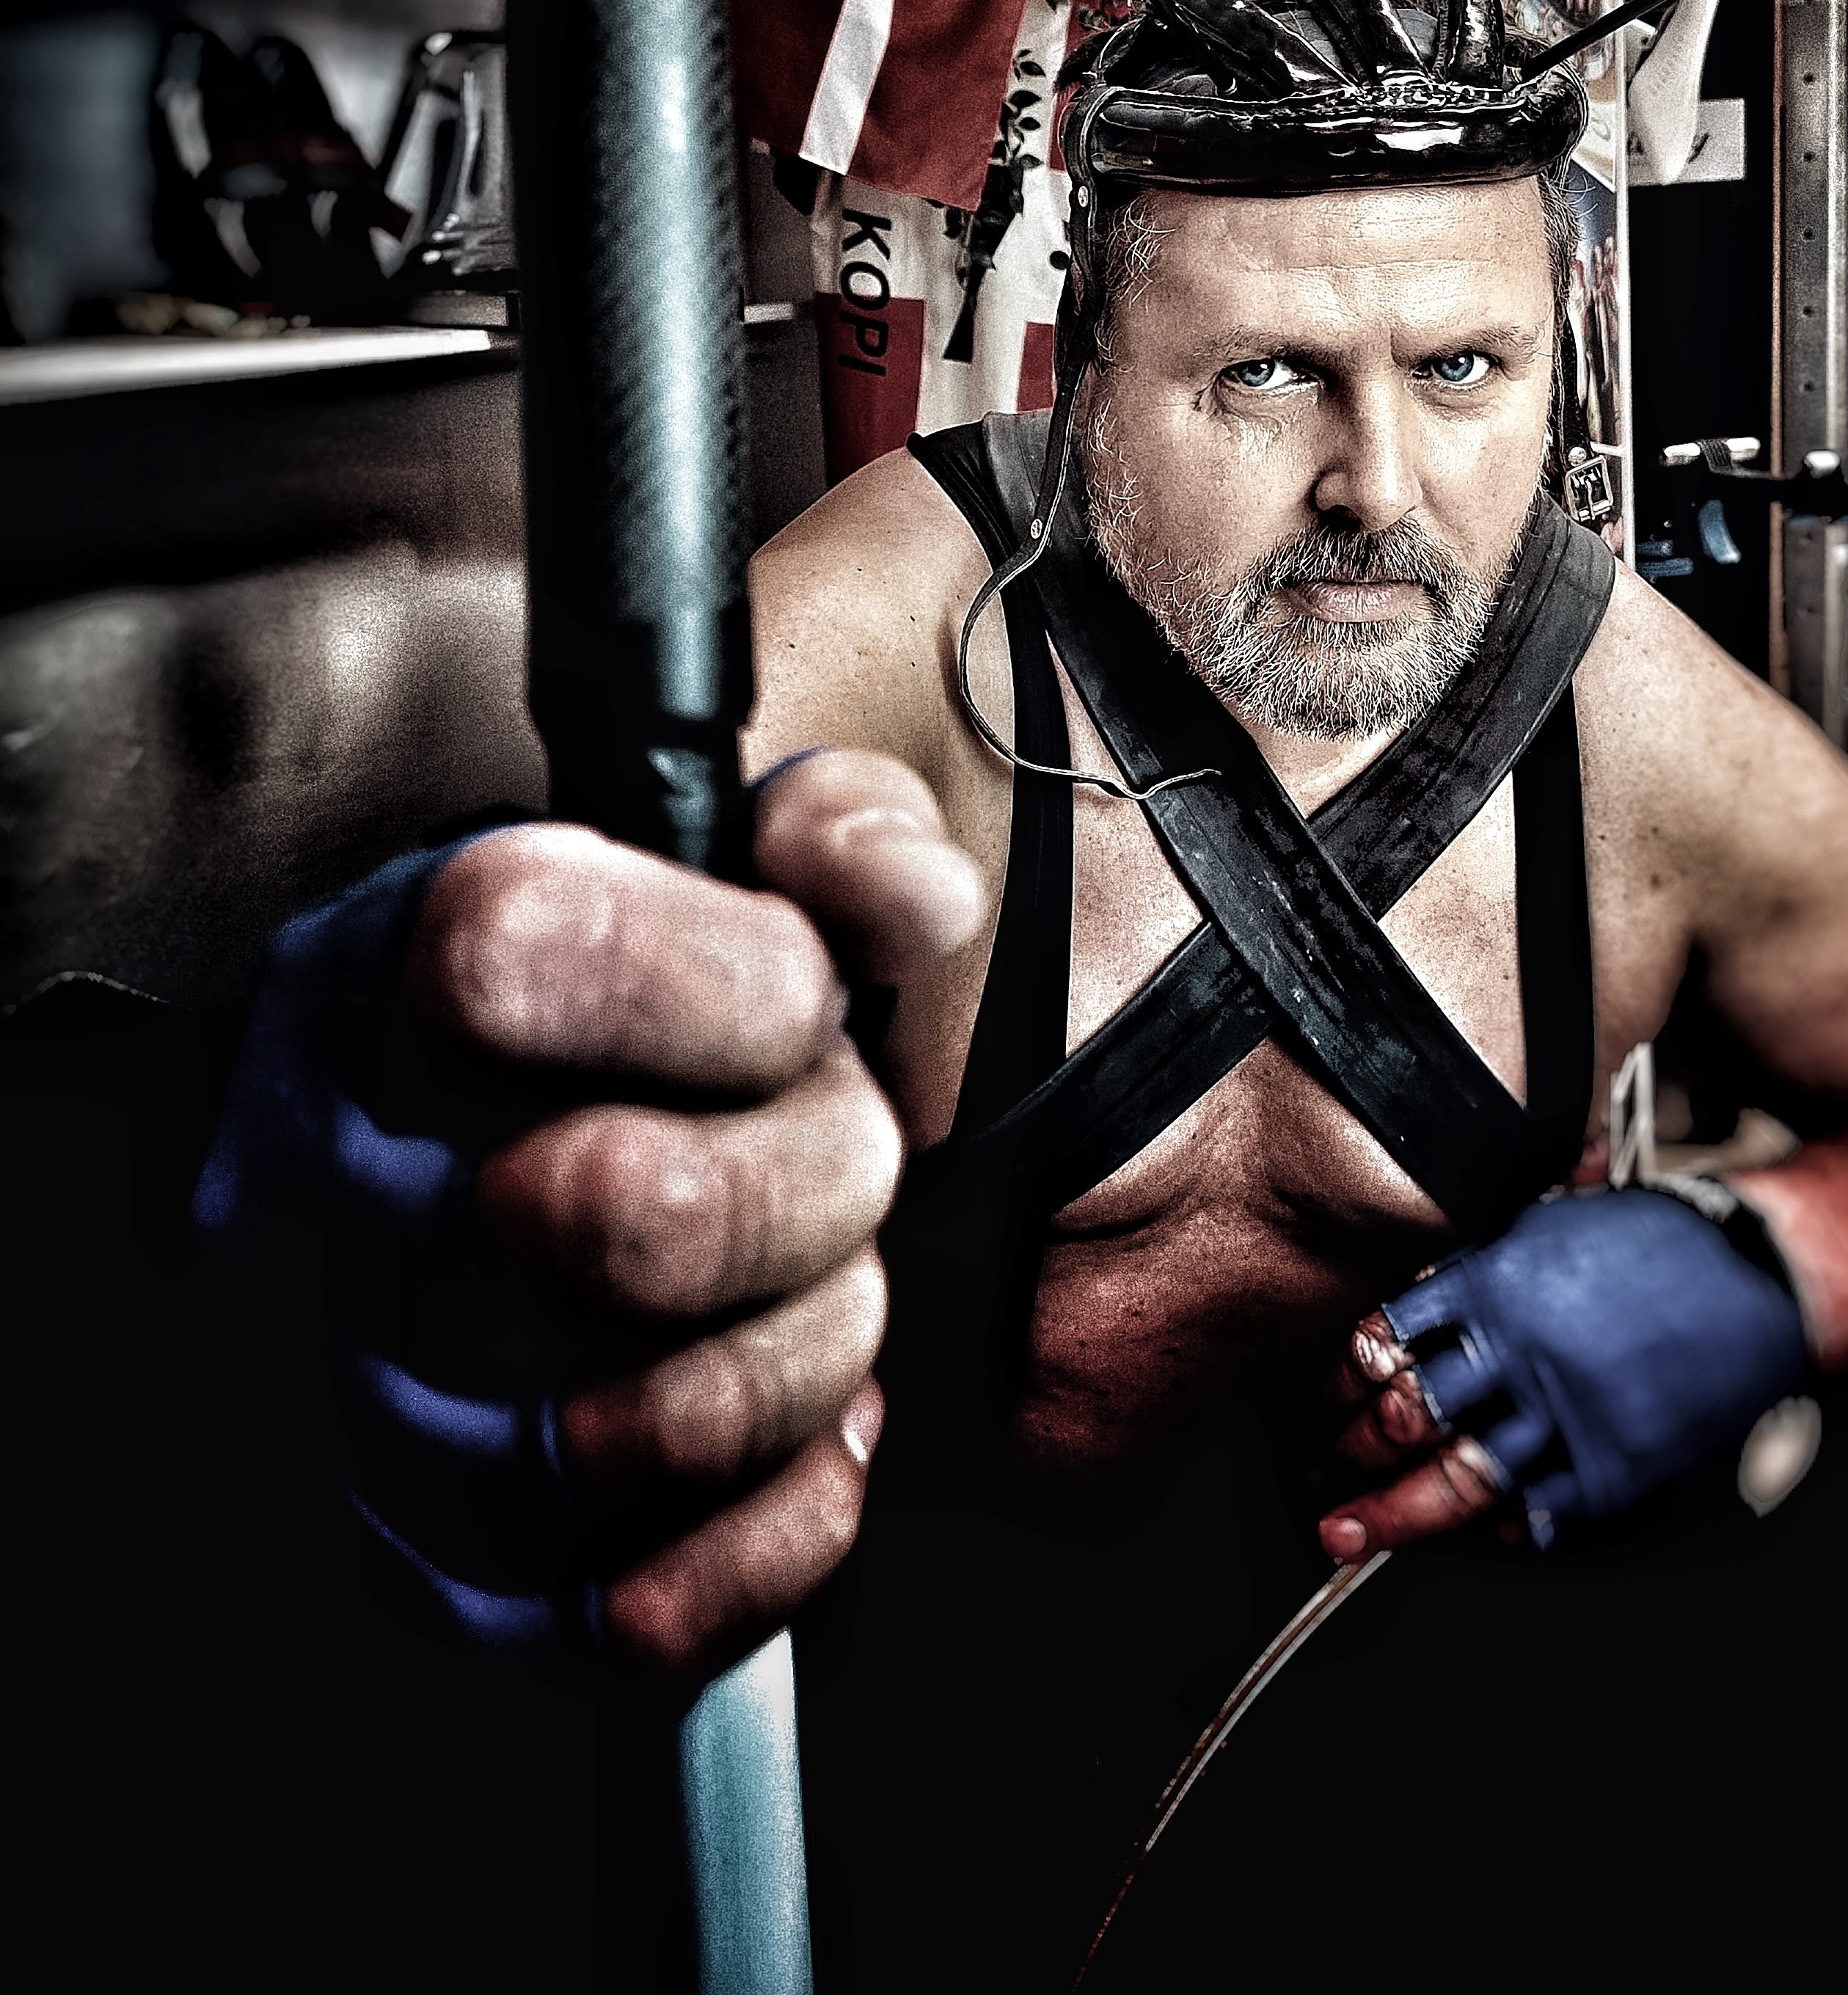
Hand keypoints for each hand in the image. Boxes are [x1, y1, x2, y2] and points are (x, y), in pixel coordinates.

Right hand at [198, 752, 983, 1681]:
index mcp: (403, 954)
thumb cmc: (774, 1011)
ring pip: (621, 1433)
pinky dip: (769, 1538)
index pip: (505, 954)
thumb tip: (902, 894)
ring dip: (805, 1361)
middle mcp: (337, 1161)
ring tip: (830, 1292)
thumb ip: (856, 837)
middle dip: (816, 1193)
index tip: (811, 1003)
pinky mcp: (436, 1562)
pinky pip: (608, 1618)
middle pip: (609, 1217)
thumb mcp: (824, 869)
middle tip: (851, 1157)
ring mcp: (363, 1378)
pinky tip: (815, 1444)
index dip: (717, 994)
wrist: (774, 1188)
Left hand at [1320, 1188, 1809, 1558]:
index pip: (1390, 1338)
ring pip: (1460, 1478)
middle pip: (1410, 1418)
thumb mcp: (1549, 1224)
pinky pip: (1542, 1514)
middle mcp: (1525, 1351)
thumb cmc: (1659, 1241)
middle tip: (1324, 1474)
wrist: (1761, 1273)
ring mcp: (1572, 1415)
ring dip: (1396, 1513)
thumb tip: (1417, 1308)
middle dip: (1352, 1454)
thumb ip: (1480, 1269)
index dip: (1347, 1379)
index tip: (1334, 1399)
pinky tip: (1481, 1532)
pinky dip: (1503, 1528)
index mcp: (1499, 1282)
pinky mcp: (1621, 1465)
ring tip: (1352, 1531)